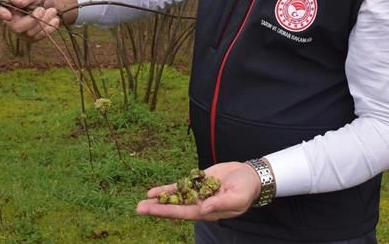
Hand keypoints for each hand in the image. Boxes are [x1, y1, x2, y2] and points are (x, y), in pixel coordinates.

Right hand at [0, 0, 74, 39]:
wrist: (51, 5)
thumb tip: (16, 1)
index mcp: (8, 7)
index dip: (1, 14)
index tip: (8, 15)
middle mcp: (11, 22)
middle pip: (17, 27)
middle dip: (32, 19)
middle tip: (43, 9)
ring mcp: (22, 32)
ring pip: (31, 33)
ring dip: (44, 21)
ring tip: (53, 10)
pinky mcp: (32, 38)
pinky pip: (40, 36)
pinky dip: (49, 27)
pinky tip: (55, 19)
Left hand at [136, 162, 260, 221]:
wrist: (249, 175)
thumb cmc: (246, 189)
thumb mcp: (237, 197)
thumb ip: (220, 204)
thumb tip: (203, 210)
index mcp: (208, 211)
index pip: (184, 213)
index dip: (168, 211)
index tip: (154, 210)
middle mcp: (199, 205)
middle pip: (174, 208)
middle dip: (156, 209)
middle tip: (138, 209)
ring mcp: (196, 194)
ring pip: (173, 198)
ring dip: (157, 201)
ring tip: (140, 204)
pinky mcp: (196, 183)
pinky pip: (178, 187)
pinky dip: (166, 190)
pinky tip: (153, 192)